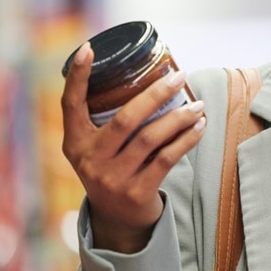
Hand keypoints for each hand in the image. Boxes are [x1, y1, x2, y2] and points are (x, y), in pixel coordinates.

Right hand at [61, 42, 206, 252]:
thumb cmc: (113, 170)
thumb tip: (146, 77)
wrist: (118, 221)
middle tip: (179, 76)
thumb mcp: (98, 149)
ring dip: (179, 118)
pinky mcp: (136, 192)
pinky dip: (186, 139)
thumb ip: (108, 121)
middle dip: (155, 94)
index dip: (77, 76)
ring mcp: (112, 178)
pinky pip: (167, 158)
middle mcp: (89, 160)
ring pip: (151, 138)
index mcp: (75, 143)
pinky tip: (199, 127)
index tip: (88, 48)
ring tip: (198, 105)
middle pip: (125, 118)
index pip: (71, 104)